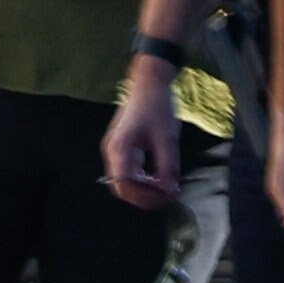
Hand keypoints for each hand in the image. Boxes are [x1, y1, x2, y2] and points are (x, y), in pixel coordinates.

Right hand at [102, 77, 184, 211]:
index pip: (124, 185)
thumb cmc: (157, 108)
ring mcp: (117, 148)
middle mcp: (113, 151)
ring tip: (166, 187)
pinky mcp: (124, 145)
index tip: (165, 198)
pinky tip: (160, 176)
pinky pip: (130, 169)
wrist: (150, 83)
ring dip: (144, 187)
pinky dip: (144, 177)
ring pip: (126, 178)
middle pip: (121, 185)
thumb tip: (171, 192)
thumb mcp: (167, 140)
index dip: (143, 197)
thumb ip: (168, 168)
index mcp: (119, 149)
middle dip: (143, 195)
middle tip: (166, 196)